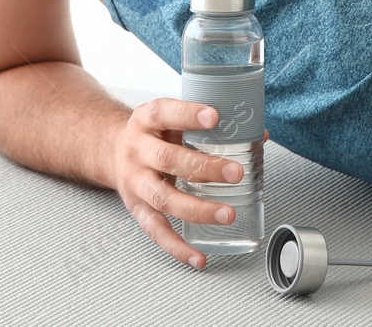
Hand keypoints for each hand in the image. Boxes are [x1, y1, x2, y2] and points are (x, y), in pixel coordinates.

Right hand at [110, 98, 268, 270]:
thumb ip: (208, 126)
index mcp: (146, 120)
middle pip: (167, 159)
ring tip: (227, 214)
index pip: (164, 113)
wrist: (113, 150)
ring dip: (198, 209)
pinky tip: (198, 257)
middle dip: (204, 168)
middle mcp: (137, 151)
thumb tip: (258, 135)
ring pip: (164, 198)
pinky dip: (177, 247)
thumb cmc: (153, 134)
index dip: (188, 114)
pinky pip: (156, 232)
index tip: (214, 117)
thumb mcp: (171, 119)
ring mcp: (135, 182)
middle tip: (235, 173)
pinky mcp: (137, 209)